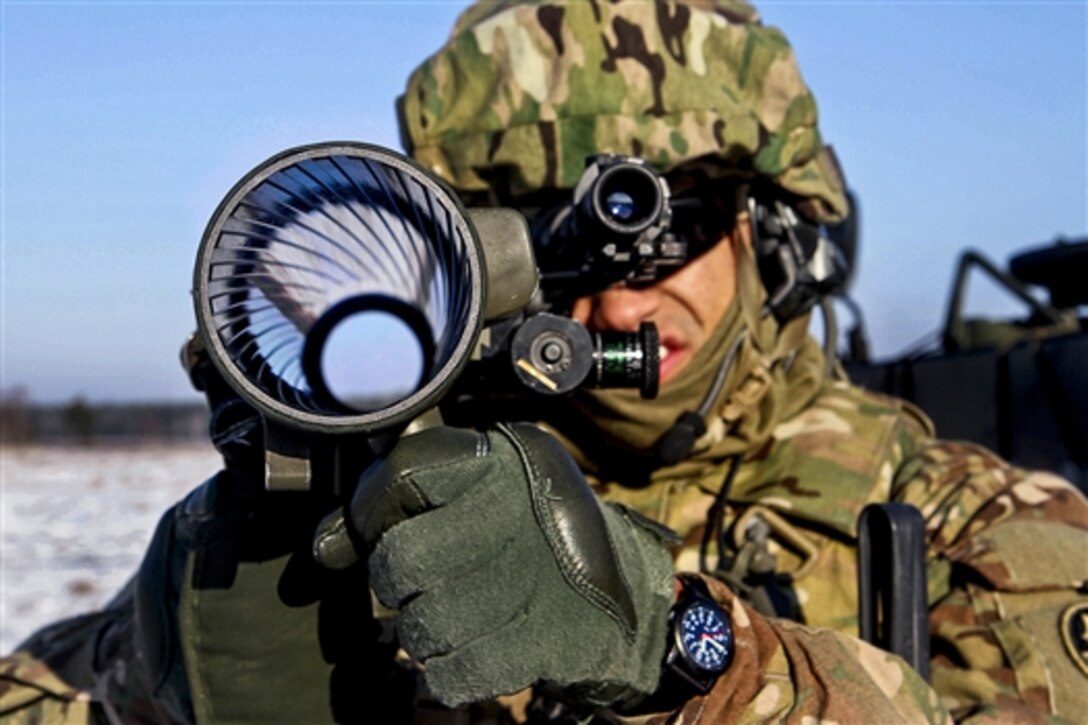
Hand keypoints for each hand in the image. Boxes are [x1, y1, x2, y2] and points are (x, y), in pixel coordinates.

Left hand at [314, 422, 676, 709]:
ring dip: (423, 634)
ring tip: (448, 621)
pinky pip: (457, 673)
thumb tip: (324, 548)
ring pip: (424, 622)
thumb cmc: (535, 546)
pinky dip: (450, 674)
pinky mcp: (548, 639)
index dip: (371, 514)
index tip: (375, 534)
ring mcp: (535, 576)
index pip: (403, 476)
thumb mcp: (479, 499)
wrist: (625, 605)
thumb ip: (402, 508)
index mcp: (500, 462)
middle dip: (397, 585)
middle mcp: (518, 509)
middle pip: (404, 558)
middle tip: (414, 587)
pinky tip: (467, 654)